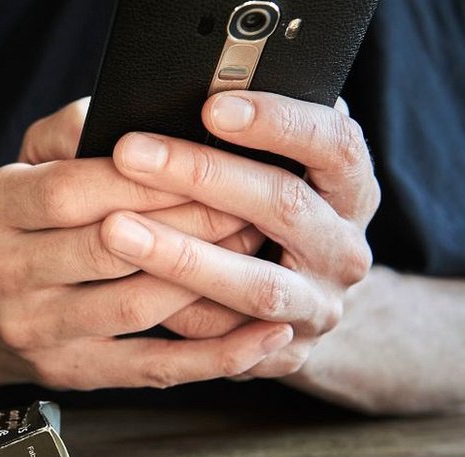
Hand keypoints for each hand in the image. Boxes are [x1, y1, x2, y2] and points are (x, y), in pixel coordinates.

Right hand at [0, 98, 293, 390]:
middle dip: (189, 225)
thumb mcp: (36, 161)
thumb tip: (137, 119)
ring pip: (133, 308)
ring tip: (258, 252)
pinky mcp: (70, 372)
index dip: (143, 180)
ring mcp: (33, 329)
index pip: (69, 191)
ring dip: (206, 280)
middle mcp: (0, 272)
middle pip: (106, 249)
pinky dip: (215, 356)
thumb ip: (75, 129)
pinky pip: (152, 368)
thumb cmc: (34, 219)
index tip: (207, 162)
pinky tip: (265, 335)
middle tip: (252, 206)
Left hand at [100, 92, 379, 378]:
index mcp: (349, 186)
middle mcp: (345, 247)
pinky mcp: (289, 354)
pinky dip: (180, 315)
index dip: (276, 122)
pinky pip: (231, 341)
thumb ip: (244, 134)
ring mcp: (320, 305)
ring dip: (182, 257)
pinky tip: (130, 288)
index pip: (332, 143)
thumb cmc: (268, 206)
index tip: (211, 106)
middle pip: (284, 206)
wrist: (305, 295)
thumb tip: (189, 96)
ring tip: (114, 230)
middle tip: (130, 154)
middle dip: (202, 177)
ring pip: (257, 286)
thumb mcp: (275, 161)